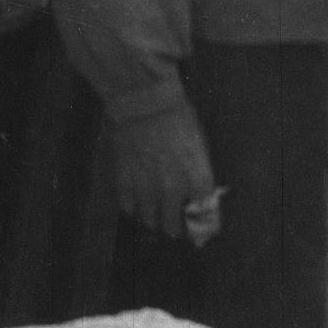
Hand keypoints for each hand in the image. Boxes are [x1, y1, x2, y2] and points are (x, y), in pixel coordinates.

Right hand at [111, 100, 216, 239]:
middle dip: (174, 227)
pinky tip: (135, 202)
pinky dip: (132, 207)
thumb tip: (199, 191)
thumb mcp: (198, 143)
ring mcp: (146, 188)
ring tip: (153, 215)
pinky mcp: (124, 182)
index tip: (200, 225)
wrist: (144, 101)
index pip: (203, 214)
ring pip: (149, 219)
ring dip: (153, 219)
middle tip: (173, 225)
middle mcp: (173, 189)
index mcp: (196, 178)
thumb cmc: (178, 116)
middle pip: (172, 225)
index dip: (201, 222)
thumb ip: (198, 171)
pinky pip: (128, 207)